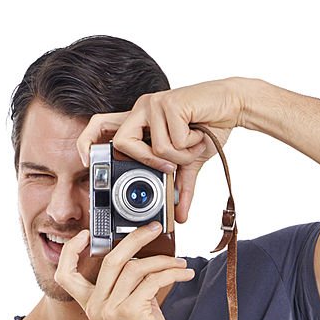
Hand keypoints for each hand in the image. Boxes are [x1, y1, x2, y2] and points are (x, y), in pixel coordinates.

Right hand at [53, 223, 194, 319]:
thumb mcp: (128, 314)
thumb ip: (131, 289)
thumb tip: (150, 265)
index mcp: (91, 305)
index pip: (66, 275)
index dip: (71, 251)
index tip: (85, 235)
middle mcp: (97, 305)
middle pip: (111, 259)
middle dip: (135, 238)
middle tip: (154, 229)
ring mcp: (111, 308)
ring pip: (135, 267)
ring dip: (163, 261)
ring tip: (180, 263)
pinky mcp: (130, 312)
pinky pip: (151, 281)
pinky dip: (171, 274)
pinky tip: (184, 275)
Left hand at [76, 77, 246, 223]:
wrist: (233, 105)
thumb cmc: (208, 128)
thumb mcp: (190, 162)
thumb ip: (180, 187)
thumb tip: (181, 217)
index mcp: (140, 122)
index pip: (100, 126)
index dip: (88, 143)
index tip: (86, 162)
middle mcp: (142, 110)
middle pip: (122, 143)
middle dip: (148, 161)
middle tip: (170, 167)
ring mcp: (154, 104)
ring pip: (156, 149)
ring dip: (181, 154)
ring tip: (194, 143)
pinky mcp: (169, 102)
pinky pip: (173, 141)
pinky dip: (191, 144)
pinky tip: (199, 132)